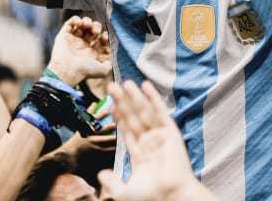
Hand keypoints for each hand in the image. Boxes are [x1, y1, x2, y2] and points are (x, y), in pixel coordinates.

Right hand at [47, 16, 110, 86]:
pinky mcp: (64, 35)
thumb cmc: (84, 71)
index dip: (104, 36)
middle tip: (95, 31)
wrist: (67, 71)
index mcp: (91, 52)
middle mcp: (82, 45)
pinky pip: (70, 23)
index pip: (100, 39)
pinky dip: (75, 19)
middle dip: (96, 27)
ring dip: (87, 21)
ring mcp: (73, 40)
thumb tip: (110, 62)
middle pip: (92, 30)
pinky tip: (79, 22)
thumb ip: (109, 66)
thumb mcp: (102, 71)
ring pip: (81, 25)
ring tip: (87, 24)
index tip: (105, 36)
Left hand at [98, 81, 199, 200]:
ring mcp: (160, 136)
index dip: (119, 117)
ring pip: (144, 112)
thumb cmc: (151, 198)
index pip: (127, 131)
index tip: (110, 105)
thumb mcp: (125, 192)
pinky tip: (145, 85)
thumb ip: (113, 183)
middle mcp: (150, 143)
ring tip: (124, 82)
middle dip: (122, 102)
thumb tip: (101, 174)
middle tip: (111, 87)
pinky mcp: (170, 132)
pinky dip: (153, 98)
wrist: (170, 197)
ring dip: (135, 96)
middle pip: (133, 117)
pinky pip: (160, 111)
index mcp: (140, 155)